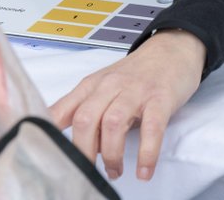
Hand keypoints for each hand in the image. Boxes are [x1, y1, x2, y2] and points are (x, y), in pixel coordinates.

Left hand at [49, 29, 205, 181]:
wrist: (172, 50)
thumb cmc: (137, 74)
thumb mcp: (104, 87)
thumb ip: (88, 112)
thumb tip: (80, 147)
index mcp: (91, 85)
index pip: (62, 111)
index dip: (51, 135)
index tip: (54, 158)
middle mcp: (110, 86)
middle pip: (85, 120)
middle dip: (84, 152)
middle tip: (90, 172)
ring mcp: (135, 91)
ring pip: (113, 124)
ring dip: (112, 154)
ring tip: (115, 171)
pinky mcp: (160, 99)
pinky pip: (151, 129)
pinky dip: (146, 153)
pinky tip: (144, 170)